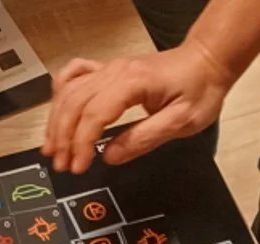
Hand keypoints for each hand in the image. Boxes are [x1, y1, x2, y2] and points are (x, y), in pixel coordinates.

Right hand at [42, 41, 234, 173]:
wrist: (206, 60)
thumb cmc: (199, 89)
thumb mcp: (183, 121)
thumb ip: (145, 139)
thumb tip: (110, 156)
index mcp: (133, 83)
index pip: (94, 114)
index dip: (82, 143)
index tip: (79, 167)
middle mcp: (114, 71)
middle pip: (74, 104)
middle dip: (63, 138)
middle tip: (62, 165)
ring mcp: (107, 68)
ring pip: (67, 93)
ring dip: (56, 123)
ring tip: (53, 149)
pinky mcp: (105, 69)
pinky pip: (72, 75)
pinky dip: (59, 94)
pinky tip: (57, 112)